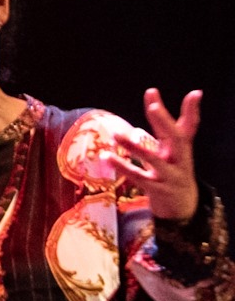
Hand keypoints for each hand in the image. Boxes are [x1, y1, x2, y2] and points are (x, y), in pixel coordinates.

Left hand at [116, 88, 203, 221]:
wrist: (182, 207)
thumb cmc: (173, 171)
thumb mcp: (172, 150)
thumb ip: (162, 126)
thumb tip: (153, 97)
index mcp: (183, 149)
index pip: (187, 127)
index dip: (191, 110)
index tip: (194, 93)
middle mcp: (180, 161)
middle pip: (178, 139)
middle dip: (166, 123)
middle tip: (153, 107)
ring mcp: (171, 176)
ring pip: (154, 160)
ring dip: (135, 147)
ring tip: (116, 134)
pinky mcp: (158, 190)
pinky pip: (139, 177)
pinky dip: (123, 167)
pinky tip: (107, 158)